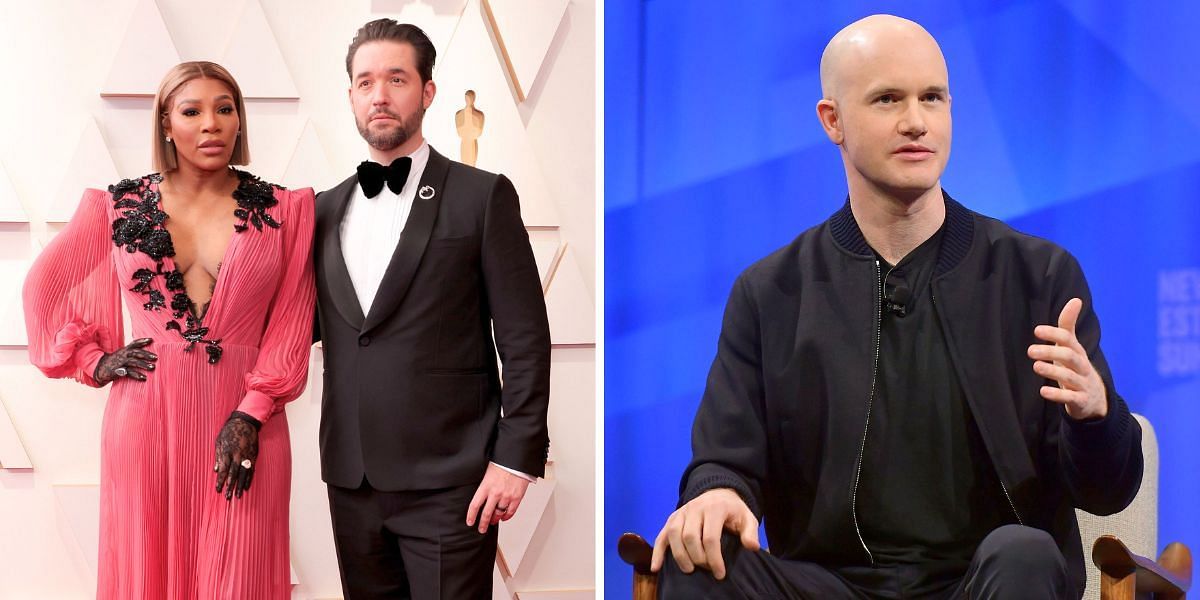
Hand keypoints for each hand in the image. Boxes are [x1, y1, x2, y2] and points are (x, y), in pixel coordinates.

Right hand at [93, 338, 156, 383]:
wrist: (99, 368)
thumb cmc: (114, 361)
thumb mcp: (122, 354)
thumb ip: (132, 352)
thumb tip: (146, 350)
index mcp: (124, 350)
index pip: (134, 344)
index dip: (142, 341)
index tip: (151, 340)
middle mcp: (123, 355)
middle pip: (135, 353)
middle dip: (146, 354)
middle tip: (156, 357)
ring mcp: (120, 363)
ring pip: (133, 362)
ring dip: (143, 364)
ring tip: (153, 367)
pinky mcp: (118, 371)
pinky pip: (129, 373)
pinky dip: (136, 375)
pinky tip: (143, 378)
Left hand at [214, 411, 260, 499]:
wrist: (245, 422)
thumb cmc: (229, 431)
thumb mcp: (219, 441)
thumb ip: (218, 456)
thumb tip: (216, 470)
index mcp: (227, 452)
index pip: (223, 470)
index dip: (221, 481)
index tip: (218, 490)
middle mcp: (237, 456)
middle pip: (233, 474)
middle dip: (230, 487)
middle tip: (228, 497)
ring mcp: (246, 456)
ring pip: (243, 474)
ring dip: (240, 485)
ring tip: (238, 495)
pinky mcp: (253, 455)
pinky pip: (251, 469)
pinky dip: (249, 479)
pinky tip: (246, 486)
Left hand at [466, 463, 530, 533]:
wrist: (517, 459)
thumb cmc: (503, 462)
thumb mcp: (488, 472)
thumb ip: (485, 484)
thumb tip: (481, 493)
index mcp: (486, 486)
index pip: (475, 505)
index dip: (471, 515)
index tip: (470, 522)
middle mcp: (495, 493)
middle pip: (486, 513)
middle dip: (483, 523)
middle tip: (481, 529)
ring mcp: (506, 496)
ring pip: (499, 514)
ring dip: (495, 519)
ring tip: (493, 522)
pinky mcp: (517, 497)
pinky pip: (511, 511)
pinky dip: (507, 516)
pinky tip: (504, 518)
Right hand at [651, 488, 759, 579]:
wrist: (718, 492)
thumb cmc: (733, 510)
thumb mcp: (747, 517)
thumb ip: (750, 532)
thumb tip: (752, 547)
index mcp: (714, 508)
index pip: (710, 537)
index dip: (714, 558)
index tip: (720, 574)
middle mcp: (695, 508)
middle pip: (690, 536)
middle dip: (698, 557)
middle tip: (707, 570)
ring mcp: (681, 512)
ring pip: (673, 534)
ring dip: (680, 555)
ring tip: (689, 570)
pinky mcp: (672, 518)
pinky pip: (661, 535)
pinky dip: (657, 552)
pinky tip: (656, 567)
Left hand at [1028, 297, 1107, 419]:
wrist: (1096, 400)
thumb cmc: (1077, 368)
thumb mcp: (1072, 348)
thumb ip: (1068, 326)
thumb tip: (1075, 299)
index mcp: (1078, 352)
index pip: (1068, 340)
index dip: (1054, 334)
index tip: (1037, 330)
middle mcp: (1082, 366)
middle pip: (1070, 357)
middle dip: (1051, 352)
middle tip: (1030, 351)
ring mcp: (1082, 384)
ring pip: (1069, 377)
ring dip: (1052, 371)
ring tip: (1036, 366)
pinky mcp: (1081, 400)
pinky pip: (1071, 397)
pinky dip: (1058, 395)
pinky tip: (1043, 391)